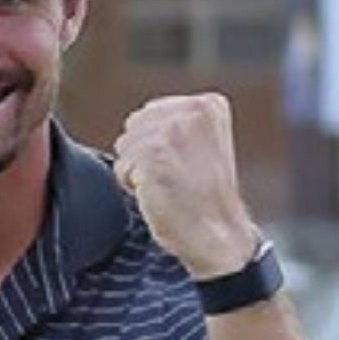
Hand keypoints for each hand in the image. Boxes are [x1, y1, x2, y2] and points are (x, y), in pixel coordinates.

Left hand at [112, 93, 262, 278]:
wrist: (217, 234)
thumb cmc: (205, 199)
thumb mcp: (200, 145)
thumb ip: (175, 124)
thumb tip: (135, 122)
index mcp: (209, 105)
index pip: (150, 113)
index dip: (157, 145)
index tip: (185, 166)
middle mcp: (193, 111)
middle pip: (134, 126)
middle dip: (144, 155)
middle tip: (176, 178)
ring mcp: (173, 131)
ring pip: (125, 147)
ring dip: (139, 172)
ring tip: (169, 186)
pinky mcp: (154, 154)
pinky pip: (121, 169)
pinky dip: (133, 187)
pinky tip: (160, 195)